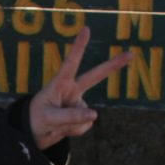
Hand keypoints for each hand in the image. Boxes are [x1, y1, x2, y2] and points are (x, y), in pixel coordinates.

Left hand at [27, 28, 134, 149]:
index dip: (79, 47)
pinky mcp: (82, 117)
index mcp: (60, 84)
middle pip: (95, 76)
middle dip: (113, 65)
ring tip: (55, 125)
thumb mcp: (49, 118)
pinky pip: (84, 125)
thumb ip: (71, 116)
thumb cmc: (35, 120)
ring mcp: (78, 104)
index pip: (71, 63)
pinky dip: (75, 130)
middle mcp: (71, 91)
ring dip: (71, 124)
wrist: (33, 135)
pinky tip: (63, 129)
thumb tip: (94, 115)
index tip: (86, 29)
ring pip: (84, 116)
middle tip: (131, 54)